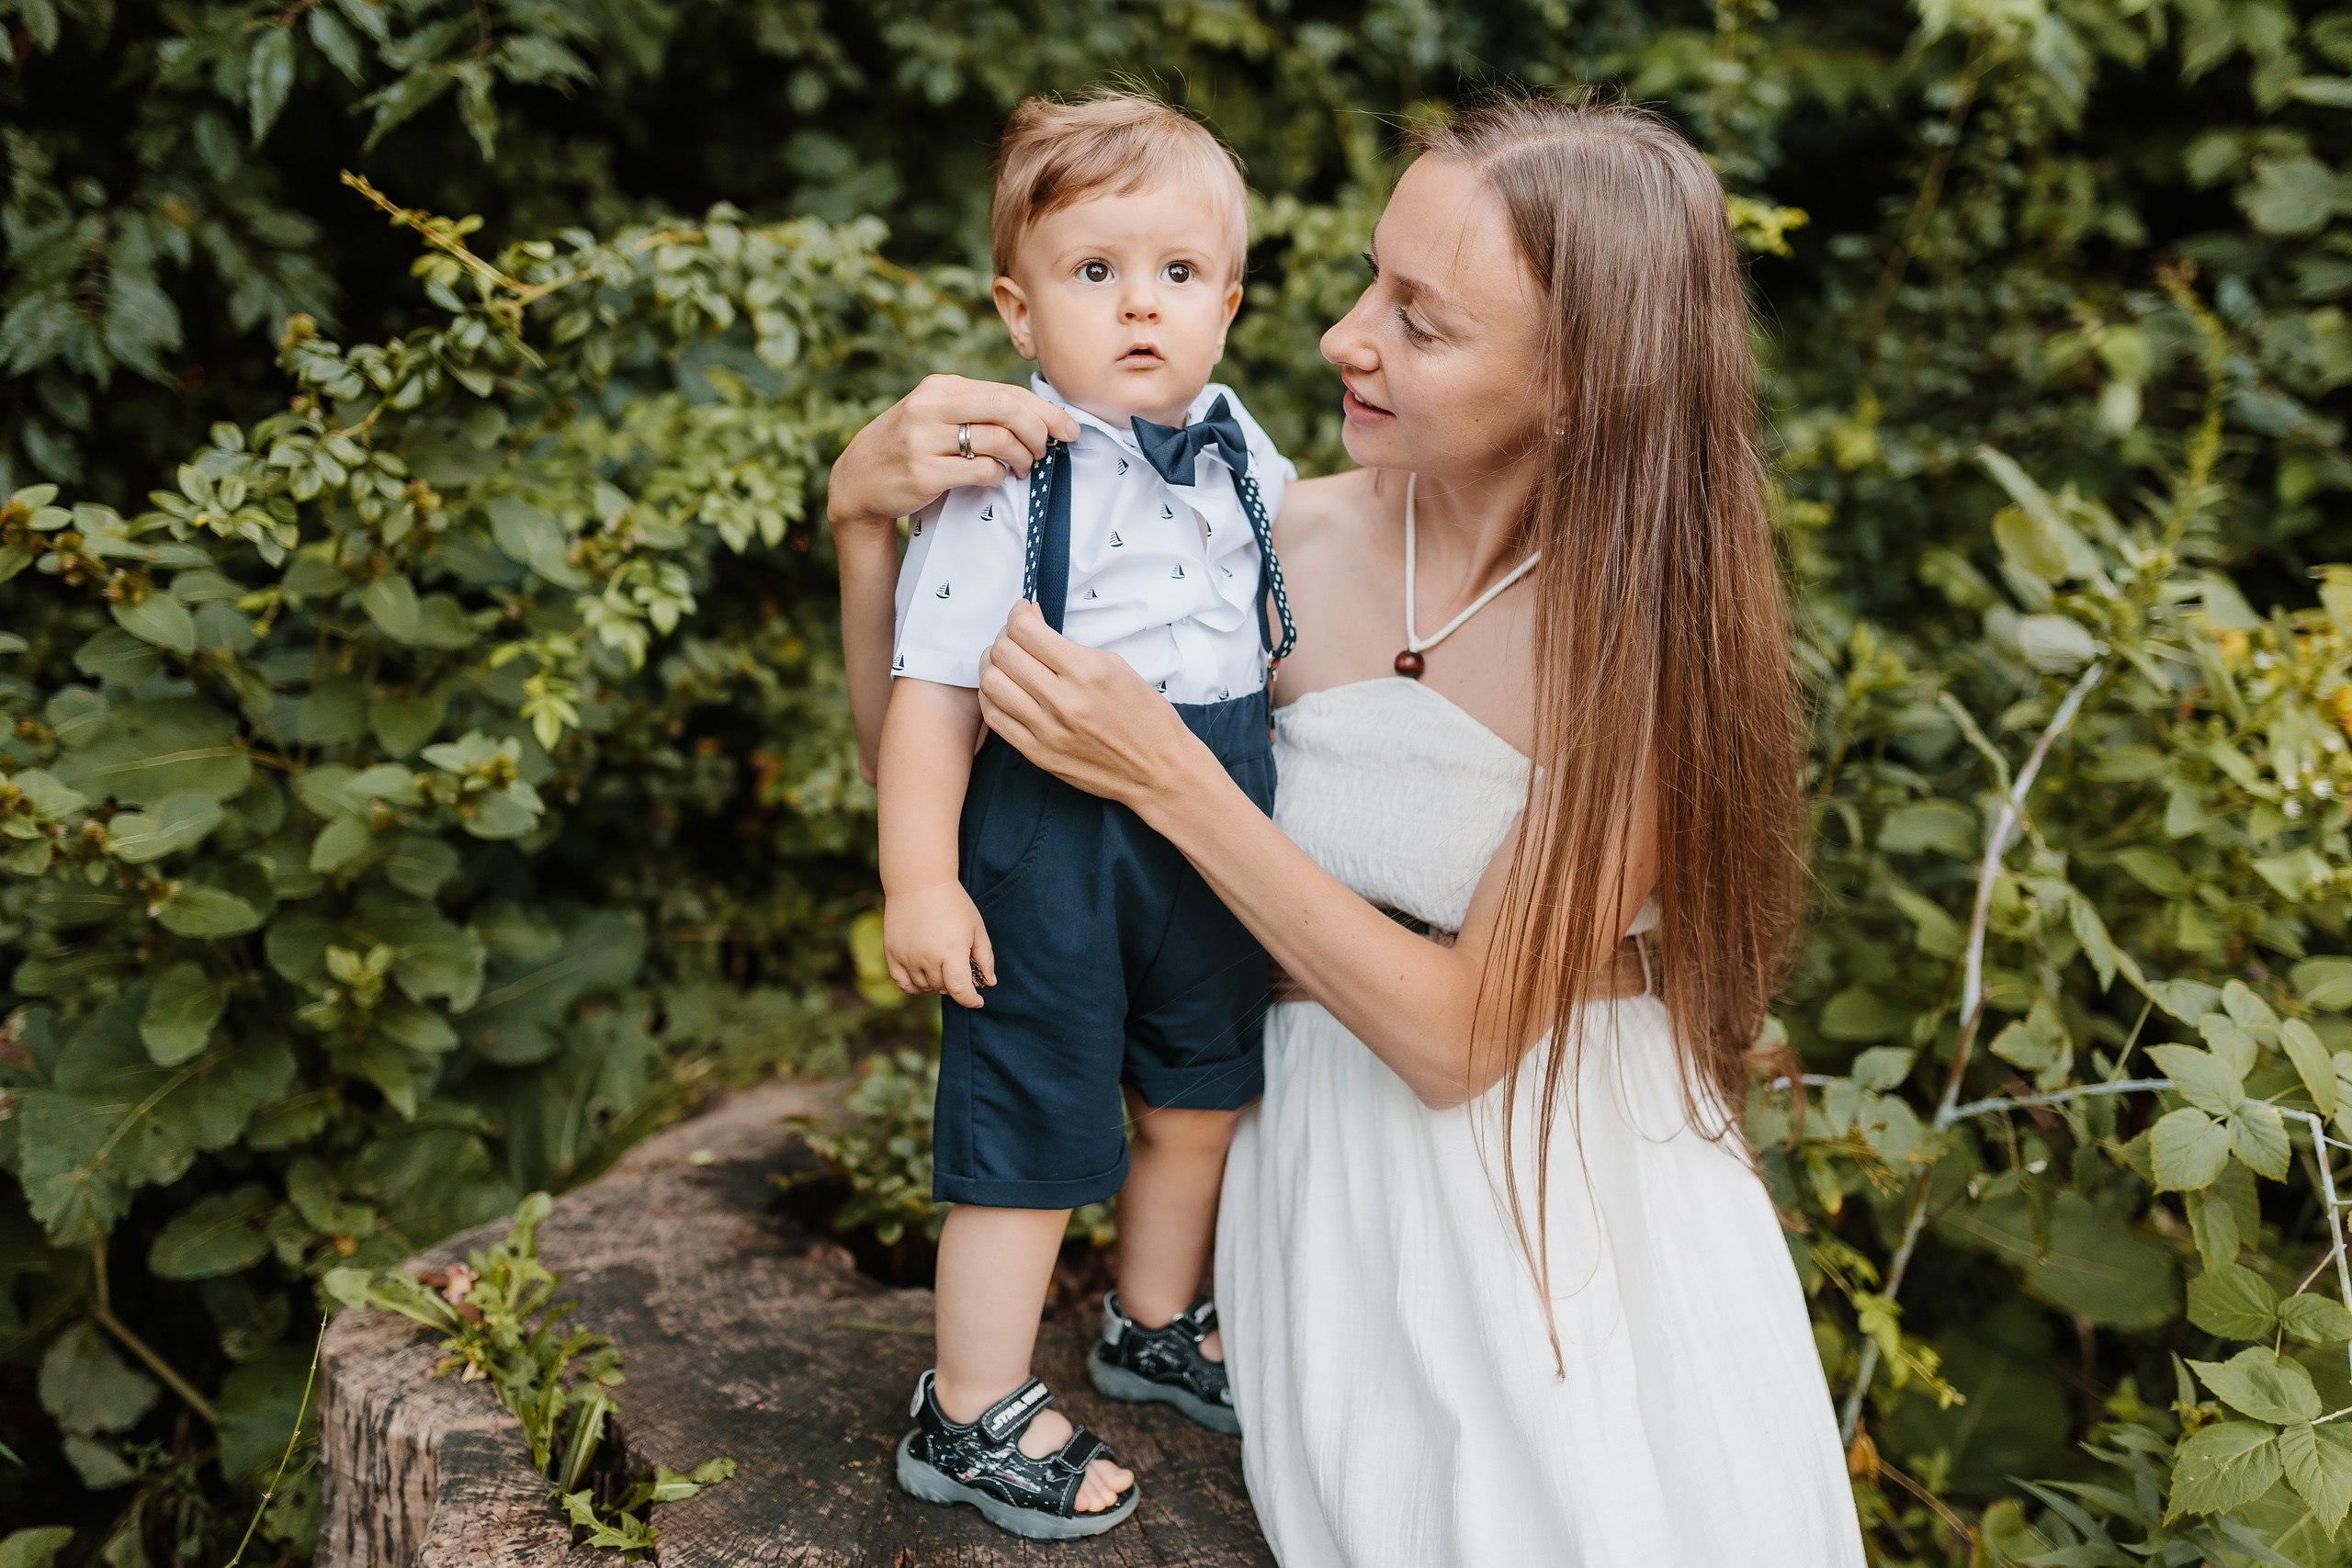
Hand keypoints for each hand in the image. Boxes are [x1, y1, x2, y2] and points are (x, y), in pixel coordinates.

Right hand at [826, 374, 1081, 531]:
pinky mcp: (923, 473)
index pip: (1006, 392)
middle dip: (1039, 430)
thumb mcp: (935, 414)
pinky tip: (998, 478)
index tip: (1070, 428)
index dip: (1045, 411)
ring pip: (997, 440)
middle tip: (1047, 450)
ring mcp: (924, 440)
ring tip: (1025, 468)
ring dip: (1023, 457)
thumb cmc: (910, 447)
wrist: (858, 481)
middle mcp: (930, 407)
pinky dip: (998, 475)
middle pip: (1006, 409)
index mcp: (940, 387)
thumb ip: (976, 409)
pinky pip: (979, 471)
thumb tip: (1039, 414)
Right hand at [883, 881, 995, 1008]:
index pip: (961, 991)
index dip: (971, 1000)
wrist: (918, 881)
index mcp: (952, 952)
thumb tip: (989, 983)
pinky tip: (924, 978)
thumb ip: (984, 957)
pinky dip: (914, 986)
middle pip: (943, 989)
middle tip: (960, 971)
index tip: (978, 1000)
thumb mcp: (976, 927)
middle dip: (955, 986)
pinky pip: (902, 983)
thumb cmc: (953, 903)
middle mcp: (927, 958)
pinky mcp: (892, 954)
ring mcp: (907, 957)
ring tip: (943, 969)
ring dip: (936, 986)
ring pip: (924, 988)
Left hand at [978, 602, 1208, 814]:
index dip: (1018, 613)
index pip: (1025, 630)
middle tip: (1016, 636)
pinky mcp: (1038, 754)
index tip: (1024, 611)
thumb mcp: (1116, 666)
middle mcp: (1063, 700)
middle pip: (1003, 653)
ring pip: (991, 684)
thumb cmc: (1145, 716)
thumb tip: (1033, 624)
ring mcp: (1047, 730)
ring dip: (992, 665)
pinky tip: (1006, 690)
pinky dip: (993, 696)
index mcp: (1086, 672)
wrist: (1158, 770)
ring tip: (1006, 662)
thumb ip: (1070, 646)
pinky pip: (995, 717)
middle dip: (1004, 636)